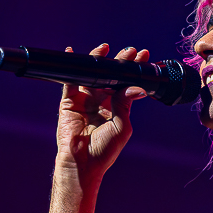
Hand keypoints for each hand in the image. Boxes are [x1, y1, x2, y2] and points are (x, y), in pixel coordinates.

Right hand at [54, 43, 150, 182]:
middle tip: (129, 51)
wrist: (82, 163)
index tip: (143, 57)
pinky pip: (69, 81)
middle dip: (119, 62)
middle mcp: (101, 102)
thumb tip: (136, 87)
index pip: (126, 84)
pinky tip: (72, 53)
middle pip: (110, 76)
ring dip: (98, 60)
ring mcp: (85, 100)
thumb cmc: (104, 150)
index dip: (133, 70)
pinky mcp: (69, 102)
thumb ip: (125, 104)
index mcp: (116, 108)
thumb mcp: (121, 126)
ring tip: (105, 49)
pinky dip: (71, 67)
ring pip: (92, 75)